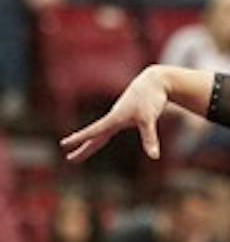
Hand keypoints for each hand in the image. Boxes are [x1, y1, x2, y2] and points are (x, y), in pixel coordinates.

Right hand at [61, 65, 210, 163]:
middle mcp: (113, 119)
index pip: (93, 132)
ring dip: (90, 144)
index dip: (79, 138)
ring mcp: (117, 118)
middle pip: (94, 137)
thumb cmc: (150, 99)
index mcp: (114, 119)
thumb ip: (150, 138)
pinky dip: (101, 138)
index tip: (64, 144)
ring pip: (100, 134)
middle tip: (69, 160)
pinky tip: (98, 140)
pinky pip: (108, 131)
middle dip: (82, 149)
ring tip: (79, 154)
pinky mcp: (124, 117)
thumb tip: (154, 157)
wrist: (153, 82)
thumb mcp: (149, 120)